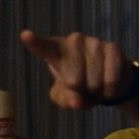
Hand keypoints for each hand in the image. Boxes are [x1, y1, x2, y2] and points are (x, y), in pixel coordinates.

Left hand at [20, 30, 135, 109]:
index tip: (25, 36)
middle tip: (83, 88)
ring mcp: (94, 42)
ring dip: (96, 92)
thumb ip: (65, 100)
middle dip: (80, 92)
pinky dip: (110, 91)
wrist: (107, 82)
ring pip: (94, 82)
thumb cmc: (79, 88)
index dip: (34, 42)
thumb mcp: (66, 97)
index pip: (43, 47)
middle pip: (73, 80)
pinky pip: (111, 79)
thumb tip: (76, 102)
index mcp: (55, 50)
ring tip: (96, 86)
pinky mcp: (113, 47)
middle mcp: (74, 41)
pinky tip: (109, 87)